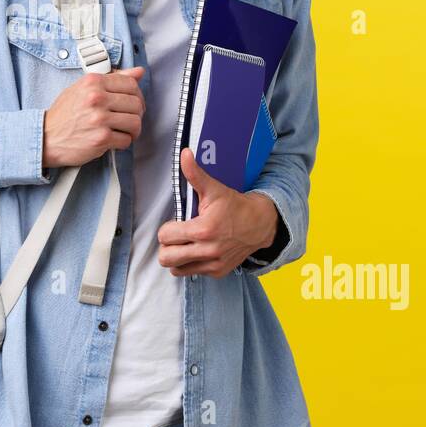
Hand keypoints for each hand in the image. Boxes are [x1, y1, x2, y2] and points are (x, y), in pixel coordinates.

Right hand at [42, 65, 145, 167]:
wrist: (46, 137)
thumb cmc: (64, 114)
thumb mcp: (83, 89)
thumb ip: (112, 79)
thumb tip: (139, 72)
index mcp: (93, 82)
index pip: (131, 84)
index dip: (137, 95)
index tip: (133, 103)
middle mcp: (96, 98)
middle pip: (136, 104)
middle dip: (136, 114)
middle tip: (129, 120)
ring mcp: (99, 119)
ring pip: (135, 122)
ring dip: (132, 130)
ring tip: (123, 131)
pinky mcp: (101, 138)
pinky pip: (126, 140)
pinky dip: (123, 142)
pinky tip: (113, 140)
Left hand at [156, 146, 277, 277]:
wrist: (260, 224)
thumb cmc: (234, 206)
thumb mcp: (214, 189)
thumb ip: (195, 174)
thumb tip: (184, 153)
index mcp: (203, 230)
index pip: (165, 236)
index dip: (167, 228)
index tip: (177, 223)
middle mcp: (208, 251)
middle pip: (166, 257)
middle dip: (167, 245)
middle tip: (177, 235)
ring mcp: (213, 264)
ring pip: (176, 269)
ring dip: (176, 257)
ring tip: (185, 244)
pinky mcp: (217, 272)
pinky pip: (191, 272)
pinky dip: (190, 264)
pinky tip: (197, 250)